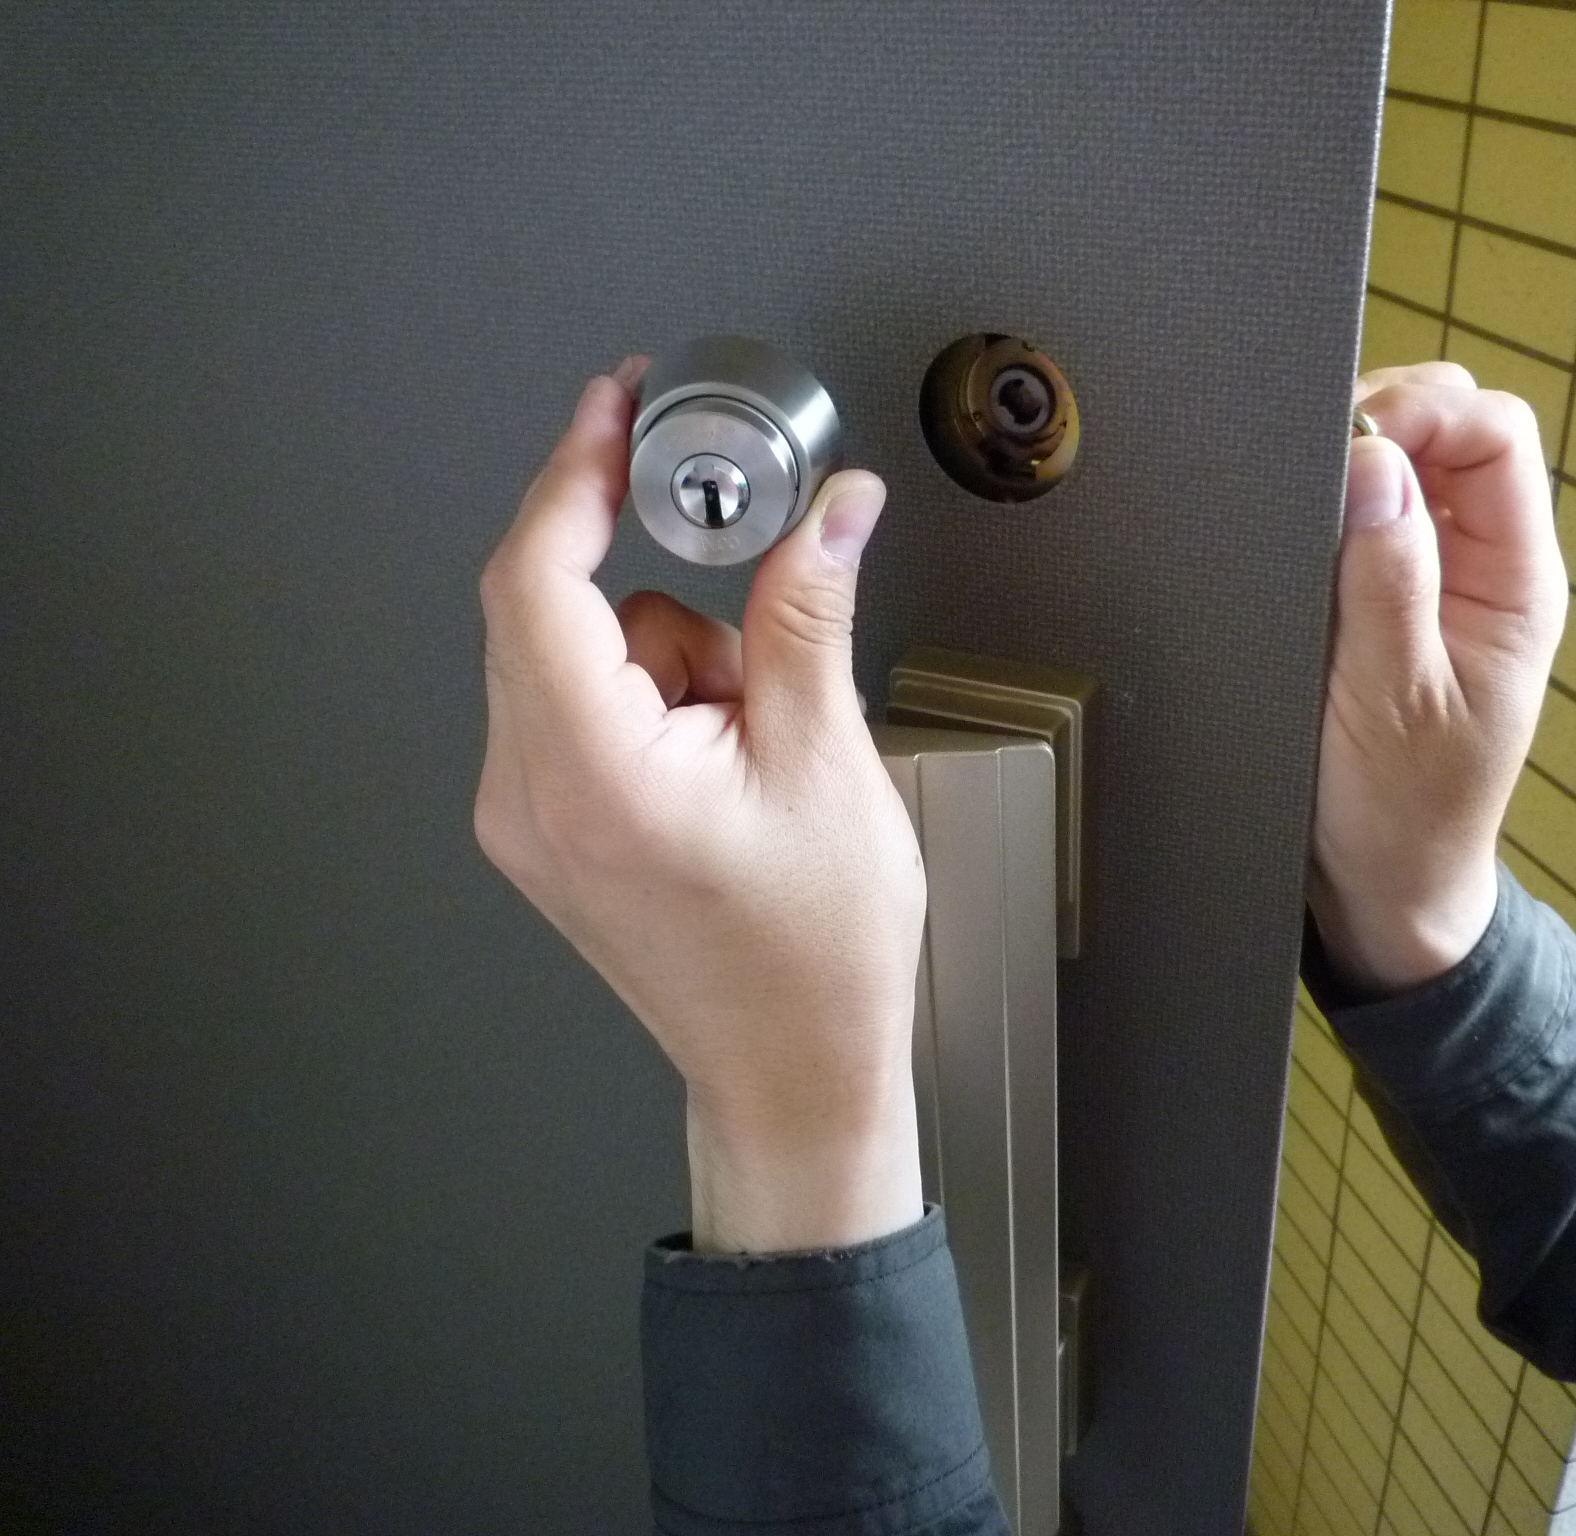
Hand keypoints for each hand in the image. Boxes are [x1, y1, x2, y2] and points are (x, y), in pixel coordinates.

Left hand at [474, 359, 926, 1252]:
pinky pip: (576, 708)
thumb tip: (830, 509)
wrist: (792, 1071)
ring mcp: (524, 819)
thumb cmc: (814, 959)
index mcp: (591, 776)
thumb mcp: (829, 761)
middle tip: (745, 610)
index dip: (574, 476)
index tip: (618, 409)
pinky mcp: (543, 829)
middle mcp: (528, 798)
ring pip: (574, 656)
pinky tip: (718, 766)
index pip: (536, 579)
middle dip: (661, 593)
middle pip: (550, 609)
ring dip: (668, 657)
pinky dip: (650, 702)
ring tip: (750, 744)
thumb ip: (809, 612)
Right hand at [1309, 364, 1567, 992]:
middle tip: (1316, 463)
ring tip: (1302, 499)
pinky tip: (1294, 531)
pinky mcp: (1380, 600)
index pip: (1497, 436)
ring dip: (1349, 463)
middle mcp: (1480, 567)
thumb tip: (1374, 464)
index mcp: (1513, 584)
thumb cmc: (1400, 814)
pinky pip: (1362, 518)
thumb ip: (1387, 582)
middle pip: (1450, 430)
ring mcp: (1431, 581)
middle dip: (1383, 421)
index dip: (1427, 414)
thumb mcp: (1390, 702)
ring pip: (1402, 465)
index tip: (1353, 443)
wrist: (1380, 889)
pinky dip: (1327, 504)